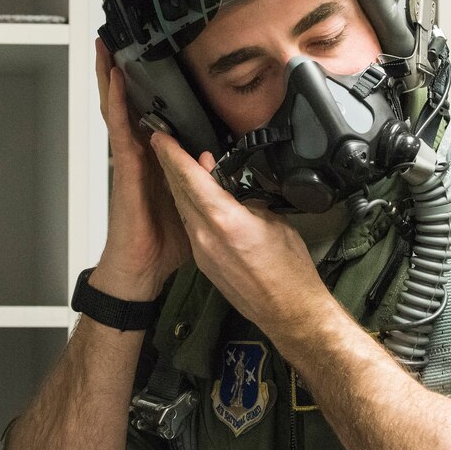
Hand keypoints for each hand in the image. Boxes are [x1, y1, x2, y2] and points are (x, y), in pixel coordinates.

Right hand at [94, 39, 190, 297]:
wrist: (142, 267)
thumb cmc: (163, 241)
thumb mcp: (198, 203)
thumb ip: (210, 180)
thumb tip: (229, 166)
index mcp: (156, 159)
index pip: (151, 114)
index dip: (148, 87)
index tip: (152, 59)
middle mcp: (139, 154)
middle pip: (129, 104)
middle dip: (123, 71)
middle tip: (120, 37)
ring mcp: (128, 159)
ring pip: (117, 108)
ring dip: (111, 76)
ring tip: (108, 46)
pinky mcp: (124, 168)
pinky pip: (119, 129)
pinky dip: (116, 102)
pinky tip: (115, 80)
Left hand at [149, 131, 329, 331]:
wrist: (288, 312)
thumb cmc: (290, 270)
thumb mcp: (273, 221)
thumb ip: (246, 201)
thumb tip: (233, 189)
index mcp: (225, 221)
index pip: (191, 179)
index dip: (173, 155)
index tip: (160, 136)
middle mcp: (206, 236)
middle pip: (180, 192)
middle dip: (171, 165)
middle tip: (163, 143)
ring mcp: (202, 252)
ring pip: (183, 209)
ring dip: (179, 186)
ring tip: (178, 164)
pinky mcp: (203, 263)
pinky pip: (191, 226)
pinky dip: (189, 206)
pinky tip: (195, 198)